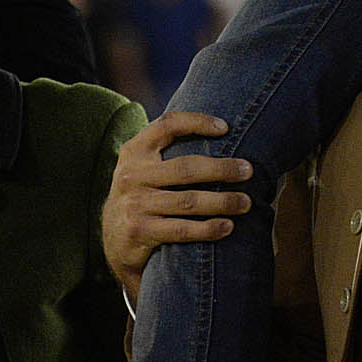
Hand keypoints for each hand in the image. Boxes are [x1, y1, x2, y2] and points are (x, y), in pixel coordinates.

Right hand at [99, 112, 251, 301]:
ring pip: (188, 201)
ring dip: (222, 201)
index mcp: (135, 150)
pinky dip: (208, 229)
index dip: (197, 122)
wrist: (113, 239)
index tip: (225, 128)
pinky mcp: (139, 232)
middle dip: (221, 169)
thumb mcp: (145, 166)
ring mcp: (135, 204)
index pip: (168, 125)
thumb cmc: (143, 194)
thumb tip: (224, 131)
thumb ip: (169, 150)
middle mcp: (132, 175)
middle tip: (248, 170)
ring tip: (246, 202)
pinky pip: (181, 230)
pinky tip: (227, 227)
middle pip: (185, 168)